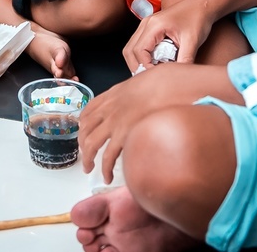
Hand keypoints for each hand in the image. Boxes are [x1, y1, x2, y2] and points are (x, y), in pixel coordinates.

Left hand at [80, 64, 239, 182]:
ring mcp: (115, 121)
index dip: (84, 125)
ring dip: (88, 158)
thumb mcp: (144, 82)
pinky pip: (108, 156)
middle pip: (86, 128)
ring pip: (91, 143)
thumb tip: (143, 100)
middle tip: (85, 156)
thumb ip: (136, 93)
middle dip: (82, 144)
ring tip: (90, 169)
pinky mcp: (124, 135)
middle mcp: (110, 107)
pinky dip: (105, 168)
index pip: (89, 110)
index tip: (84, 133)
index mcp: (113, 93)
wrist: (173, 84)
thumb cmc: (166, 81)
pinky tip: (107, 176)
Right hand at [121, 0, 218, 73]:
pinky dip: (142, 57)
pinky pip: (139, 45)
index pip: (139, 51)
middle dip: (137, 67)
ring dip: (138, 62)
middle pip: (129, 51)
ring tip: (151, 72)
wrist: (202, 6)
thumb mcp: (193, 41)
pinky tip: (154, 63)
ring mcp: (147, 25)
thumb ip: (185, 60)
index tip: (155, 77)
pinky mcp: (150, 28)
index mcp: (154, 25)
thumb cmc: (198, 18)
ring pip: (131, 48)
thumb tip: (179, 77)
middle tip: (149, 79)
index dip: (144, 67)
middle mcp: (146, 24)